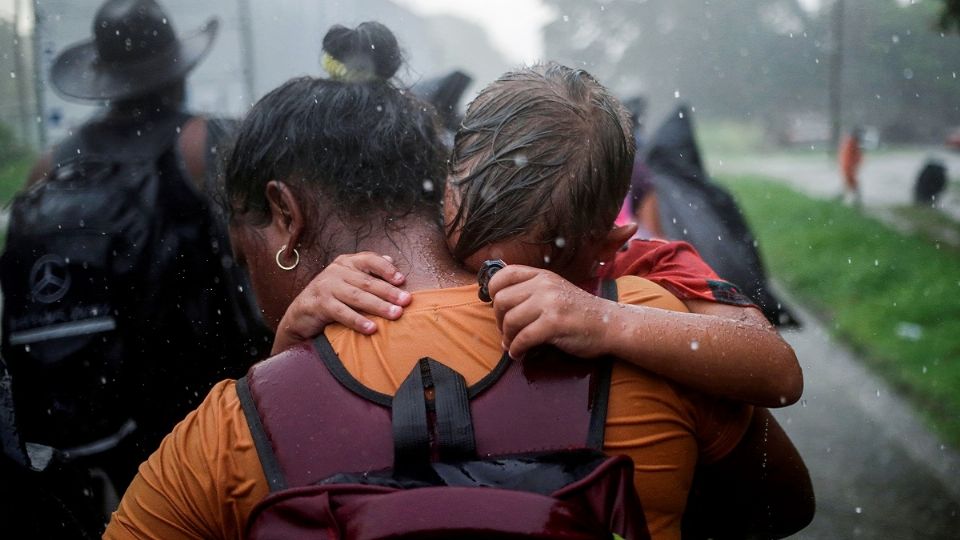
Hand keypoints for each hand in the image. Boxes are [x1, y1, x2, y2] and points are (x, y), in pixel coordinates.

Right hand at [271, 252, 410, 354]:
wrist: (300, 315)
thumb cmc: (331, 297)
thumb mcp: (348, 280)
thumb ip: (368, 271)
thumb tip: (391, 259)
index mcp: (346, 262)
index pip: (369, 260)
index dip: (386, 269)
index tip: (401, 280)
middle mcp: (336, 271)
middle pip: (367, 281)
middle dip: (389, 292)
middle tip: (406, 301)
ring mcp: (326, 286)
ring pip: (357, 296)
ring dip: (378, 306)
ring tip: (395, 314)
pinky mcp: (319, 304)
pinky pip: (342, 313)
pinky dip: (358, 320)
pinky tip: (372, 328)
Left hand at [487, 265, 612, 359]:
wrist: (610, 324)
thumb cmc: (580, 312)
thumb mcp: (555, 291)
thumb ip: (531, 291)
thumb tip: (498, 305)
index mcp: (542, 276)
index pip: (504, 275)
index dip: (493, 292)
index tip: (499, 309)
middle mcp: (544, 285)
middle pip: (502, 300)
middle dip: (499, 320)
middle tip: (507, 332)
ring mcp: (550, 303)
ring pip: (510, 320)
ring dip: (507, 338)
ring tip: (512, 345)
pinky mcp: (554, 323)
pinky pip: (523, 338)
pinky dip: (516, 349)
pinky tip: (519, 354)